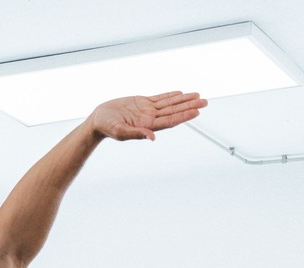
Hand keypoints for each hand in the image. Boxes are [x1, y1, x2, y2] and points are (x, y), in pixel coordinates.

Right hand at [88, 92, 207, 141]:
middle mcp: (151, 119)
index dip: (184, 115)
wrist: (98, 119)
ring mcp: (147, 110)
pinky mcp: (142, 103)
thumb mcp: (120, 132)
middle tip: (205, 101)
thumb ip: (136, 134)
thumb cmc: (107, 127)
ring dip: (184, 100)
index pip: (170, 120)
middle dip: (190, 106)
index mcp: (148, 126)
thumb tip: (152, 138)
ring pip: (169, 104)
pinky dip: (170, 96)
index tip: (196, 111)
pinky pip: (160, 98)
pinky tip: (180, 93)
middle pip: (174, 111)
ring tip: (198, 96)